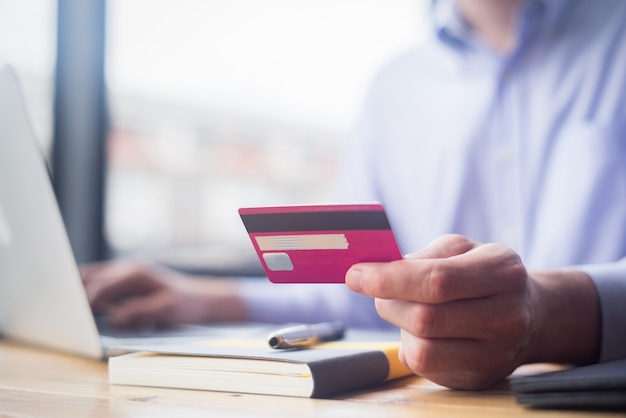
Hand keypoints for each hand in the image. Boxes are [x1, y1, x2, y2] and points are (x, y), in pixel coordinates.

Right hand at [81, 259, 245, 327]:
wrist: (200, 299)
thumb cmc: (184, 305)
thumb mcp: (165, 310)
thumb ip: (139, 312)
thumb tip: (114, 318)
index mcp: (137, 274)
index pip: (102, 285)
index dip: (87, 301)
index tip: (76, 317)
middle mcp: (128, 268)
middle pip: (92, 277)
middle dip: (77, 294)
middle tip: (65, 313)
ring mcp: (126, 272)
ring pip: (93, 276)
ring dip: (81, 291)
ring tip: (70, 310)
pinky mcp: (126, 280)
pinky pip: (100, 282)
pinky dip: (90, 291)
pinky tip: (84, 307)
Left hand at [345, 234, 599, 389]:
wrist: (529, 314)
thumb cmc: (482, 274)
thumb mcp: (462, 249)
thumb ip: (424, 256)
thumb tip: (378, 269)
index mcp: (502, 272)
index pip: (437, 280)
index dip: (389, 279)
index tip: (355, 275)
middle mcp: (507, 316)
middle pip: (426, 319)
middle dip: (388, 302)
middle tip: (374, 288)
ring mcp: (497, 354)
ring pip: (423, 350)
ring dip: (396, 326)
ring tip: (402, 308)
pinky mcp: (480, 378)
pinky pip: (426, 368)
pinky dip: (410, 346)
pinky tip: (420, 332)